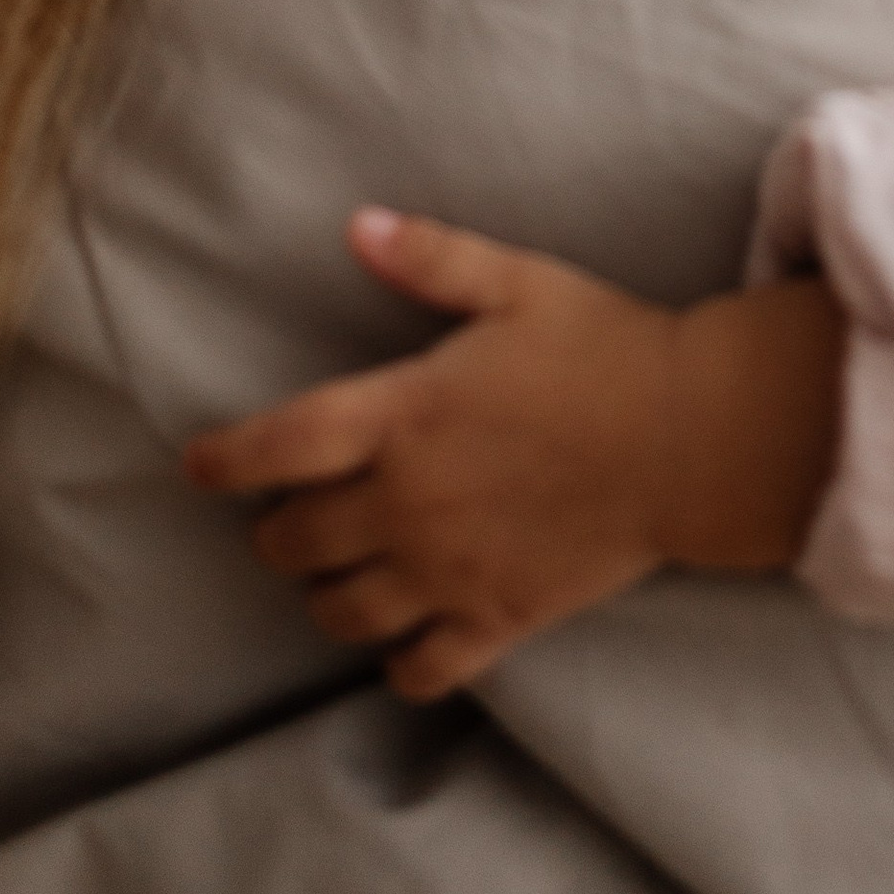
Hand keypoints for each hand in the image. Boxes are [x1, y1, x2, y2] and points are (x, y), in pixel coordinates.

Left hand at [184, 208, 844, 698]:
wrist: (694, 436)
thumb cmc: (605, 347)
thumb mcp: (517, 283)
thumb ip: (429, 257)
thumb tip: (356, 225)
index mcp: (404, 415)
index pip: (278, 446)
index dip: (224, 460)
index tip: (199, 465)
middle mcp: (409, 502)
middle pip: (295, 540)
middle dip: (278, 532)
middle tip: (289, 516)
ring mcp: (450, 570)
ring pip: (342, 611)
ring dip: (323, 595)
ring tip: (335, 575)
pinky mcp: (499, 619)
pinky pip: (420, 668)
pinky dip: (398, 663)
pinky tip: (401, 641)